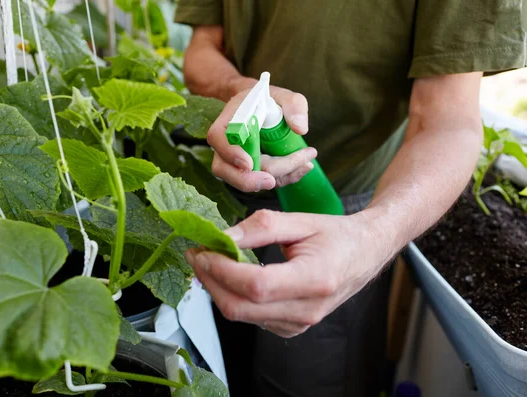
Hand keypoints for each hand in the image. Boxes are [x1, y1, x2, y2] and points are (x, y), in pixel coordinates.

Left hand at [185, 209, 395, 337]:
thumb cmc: (336, 234)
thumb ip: (260, 227)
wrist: (365, 254)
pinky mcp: (292, 328)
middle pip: (241, 307)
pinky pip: (252, 318)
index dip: (222, 269)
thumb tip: (222, 237)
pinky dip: (234, 297)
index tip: (202, 250)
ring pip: (242, 315)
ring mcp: (300, 323)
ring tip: (209, 261)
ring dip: (218, 289)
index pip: (256, 285)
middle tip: (196, 255)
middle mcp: (307, 309)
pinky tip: (230, 277)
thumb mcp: (299, 221)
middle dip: (210, 280)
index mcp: (315, 278)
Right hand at [207, 84, 317, 191]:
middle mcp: (225, 145)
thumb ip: (293, 105)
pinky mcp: (248, 172)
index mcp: (228, 121)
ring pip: (244, 181)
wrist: (262, 109)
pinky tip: (303, 166)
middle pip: (227, 169)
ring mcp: (233, 162)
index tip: (249, 163)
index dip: (230, 153)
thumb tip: (300, 129)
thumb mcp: (283, 95)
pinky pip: (261, 182)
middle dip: (253, 180)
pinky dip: (283, 178)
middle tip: (277, 178)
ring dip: (276, 178)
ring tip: (305, 164)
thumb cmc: (269, 100)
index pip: (218, 139)